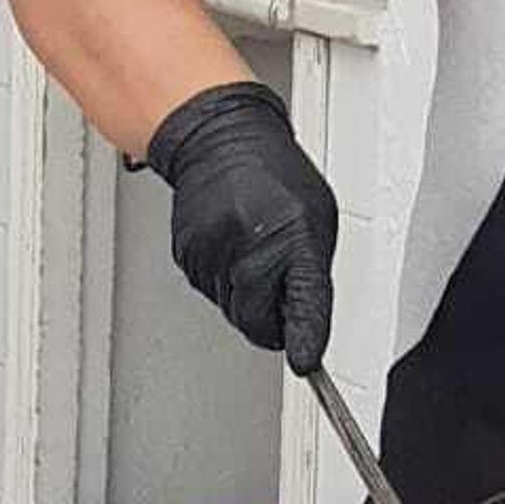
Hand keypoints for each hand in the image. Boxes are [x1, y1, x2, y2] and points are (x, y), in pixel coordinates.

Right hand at [146, 81, 338, 373]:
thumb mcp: (316, 220)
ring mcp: (215, 252)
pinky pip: (210, 292)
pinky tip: (230, 245)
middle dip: (270, 318)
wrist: (221, 139)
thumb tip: (305, 329)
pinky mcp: (188, 256)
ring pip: (232, 310)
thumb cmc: (275, 178)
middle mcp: (252, 246)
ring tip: (252, 249)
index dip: (306, 338)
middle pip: (258, 321)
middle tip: (276, 284)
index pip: (305, 302)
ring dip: (245, 296)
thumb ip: (311, 277)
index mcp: (296, 236)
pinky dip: (223, 280)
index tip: (307, 363)